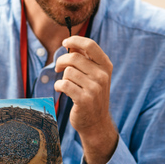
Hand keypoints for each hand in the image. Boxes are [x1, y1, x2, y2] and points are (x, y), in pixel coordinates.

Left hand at [54, 36, 118, 163]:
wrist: (96, 123)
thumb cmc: (92, 95)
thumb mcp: (94, 75)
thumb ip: (85, 59)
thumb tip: (70, 44)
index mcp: (106, 66)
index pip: (90, 45)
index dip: (75, 40)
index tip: (65, 43)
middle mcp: (102, 76)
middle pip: (74, 57)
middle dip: (61, 61)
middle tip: (58, 68)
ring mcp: (94, 88)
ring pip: (68, 72)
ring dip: (62, 78)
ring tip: (66, 85)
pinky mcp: (84, 99)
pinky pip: (64, 84)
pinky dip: (58, 86)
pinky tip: (61, 90)